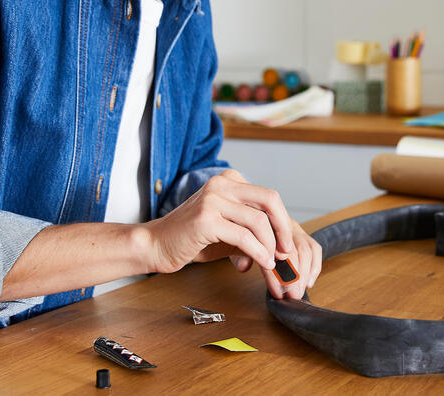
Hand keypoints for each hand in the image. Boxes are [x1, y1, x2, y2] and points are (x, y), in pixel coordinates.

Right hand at [143, 169, 295, 275]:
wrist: (156, 245)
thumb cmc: (191, 239)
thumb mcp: (227, 230)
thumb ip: (251, 231)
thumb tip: (280, 248)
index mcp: (228, 181)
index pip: (268, 196)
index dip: (282, 220)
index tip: (287, 242)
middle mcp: (221, 184)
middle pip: (269, 200)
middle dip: (283, 228)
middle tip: (287, 251)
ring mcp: (212, 199)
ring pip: (258, 220)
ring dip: (270, 245)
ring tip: (272, 262)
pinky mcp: (206, 219)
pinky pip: (243, 236)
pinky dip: (257, 252)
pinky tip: (261, 263)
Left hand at [232, 218, 321, 299]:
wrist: (229, 222)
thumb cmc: (229, 236)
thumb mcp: (227, 243)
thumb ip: (237, 252)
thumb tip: (244, 266)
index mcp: (257, 220)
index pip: (272, 245)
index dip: (276, 270)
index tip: (278, 290)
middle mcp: (276, 220)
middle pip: (291, 247)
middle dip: (294, 275)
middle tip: (291, 294)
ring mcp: (288, 225)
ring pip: (305, 247)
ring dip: (304, 274)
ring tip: (298, 291)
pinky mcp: (297, 232)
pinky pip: (313, 247)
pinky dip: (313, 265)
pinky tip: (308, 281)